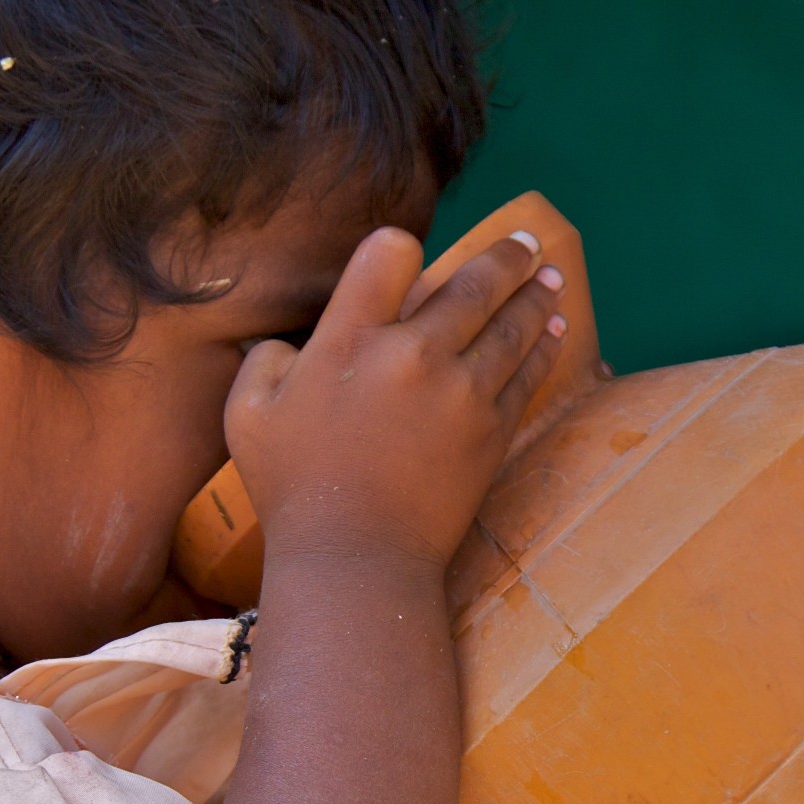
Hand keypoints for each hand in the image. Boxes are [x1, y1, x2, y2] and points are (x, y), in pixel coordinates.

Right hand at [224, 225, 567, 568]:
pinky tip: (555, 330)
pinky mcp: (491, 429)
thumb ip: (266, 360)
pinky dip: (543, 346)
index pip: (388, 255)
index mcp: (348, 340)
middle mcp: (410, 353)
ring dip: (535, 296)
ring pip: (511, 326)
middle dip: (505, 258)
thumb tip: (290, 343)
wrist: (357, 559)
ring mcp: (459, 390)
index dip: (402, 248)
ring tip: (549, 278)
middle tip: (524, 244)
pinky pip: (527, 373)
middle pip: (471, 284)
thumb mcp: (248, 414)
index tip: (413, 253)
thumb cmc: (294, 488)